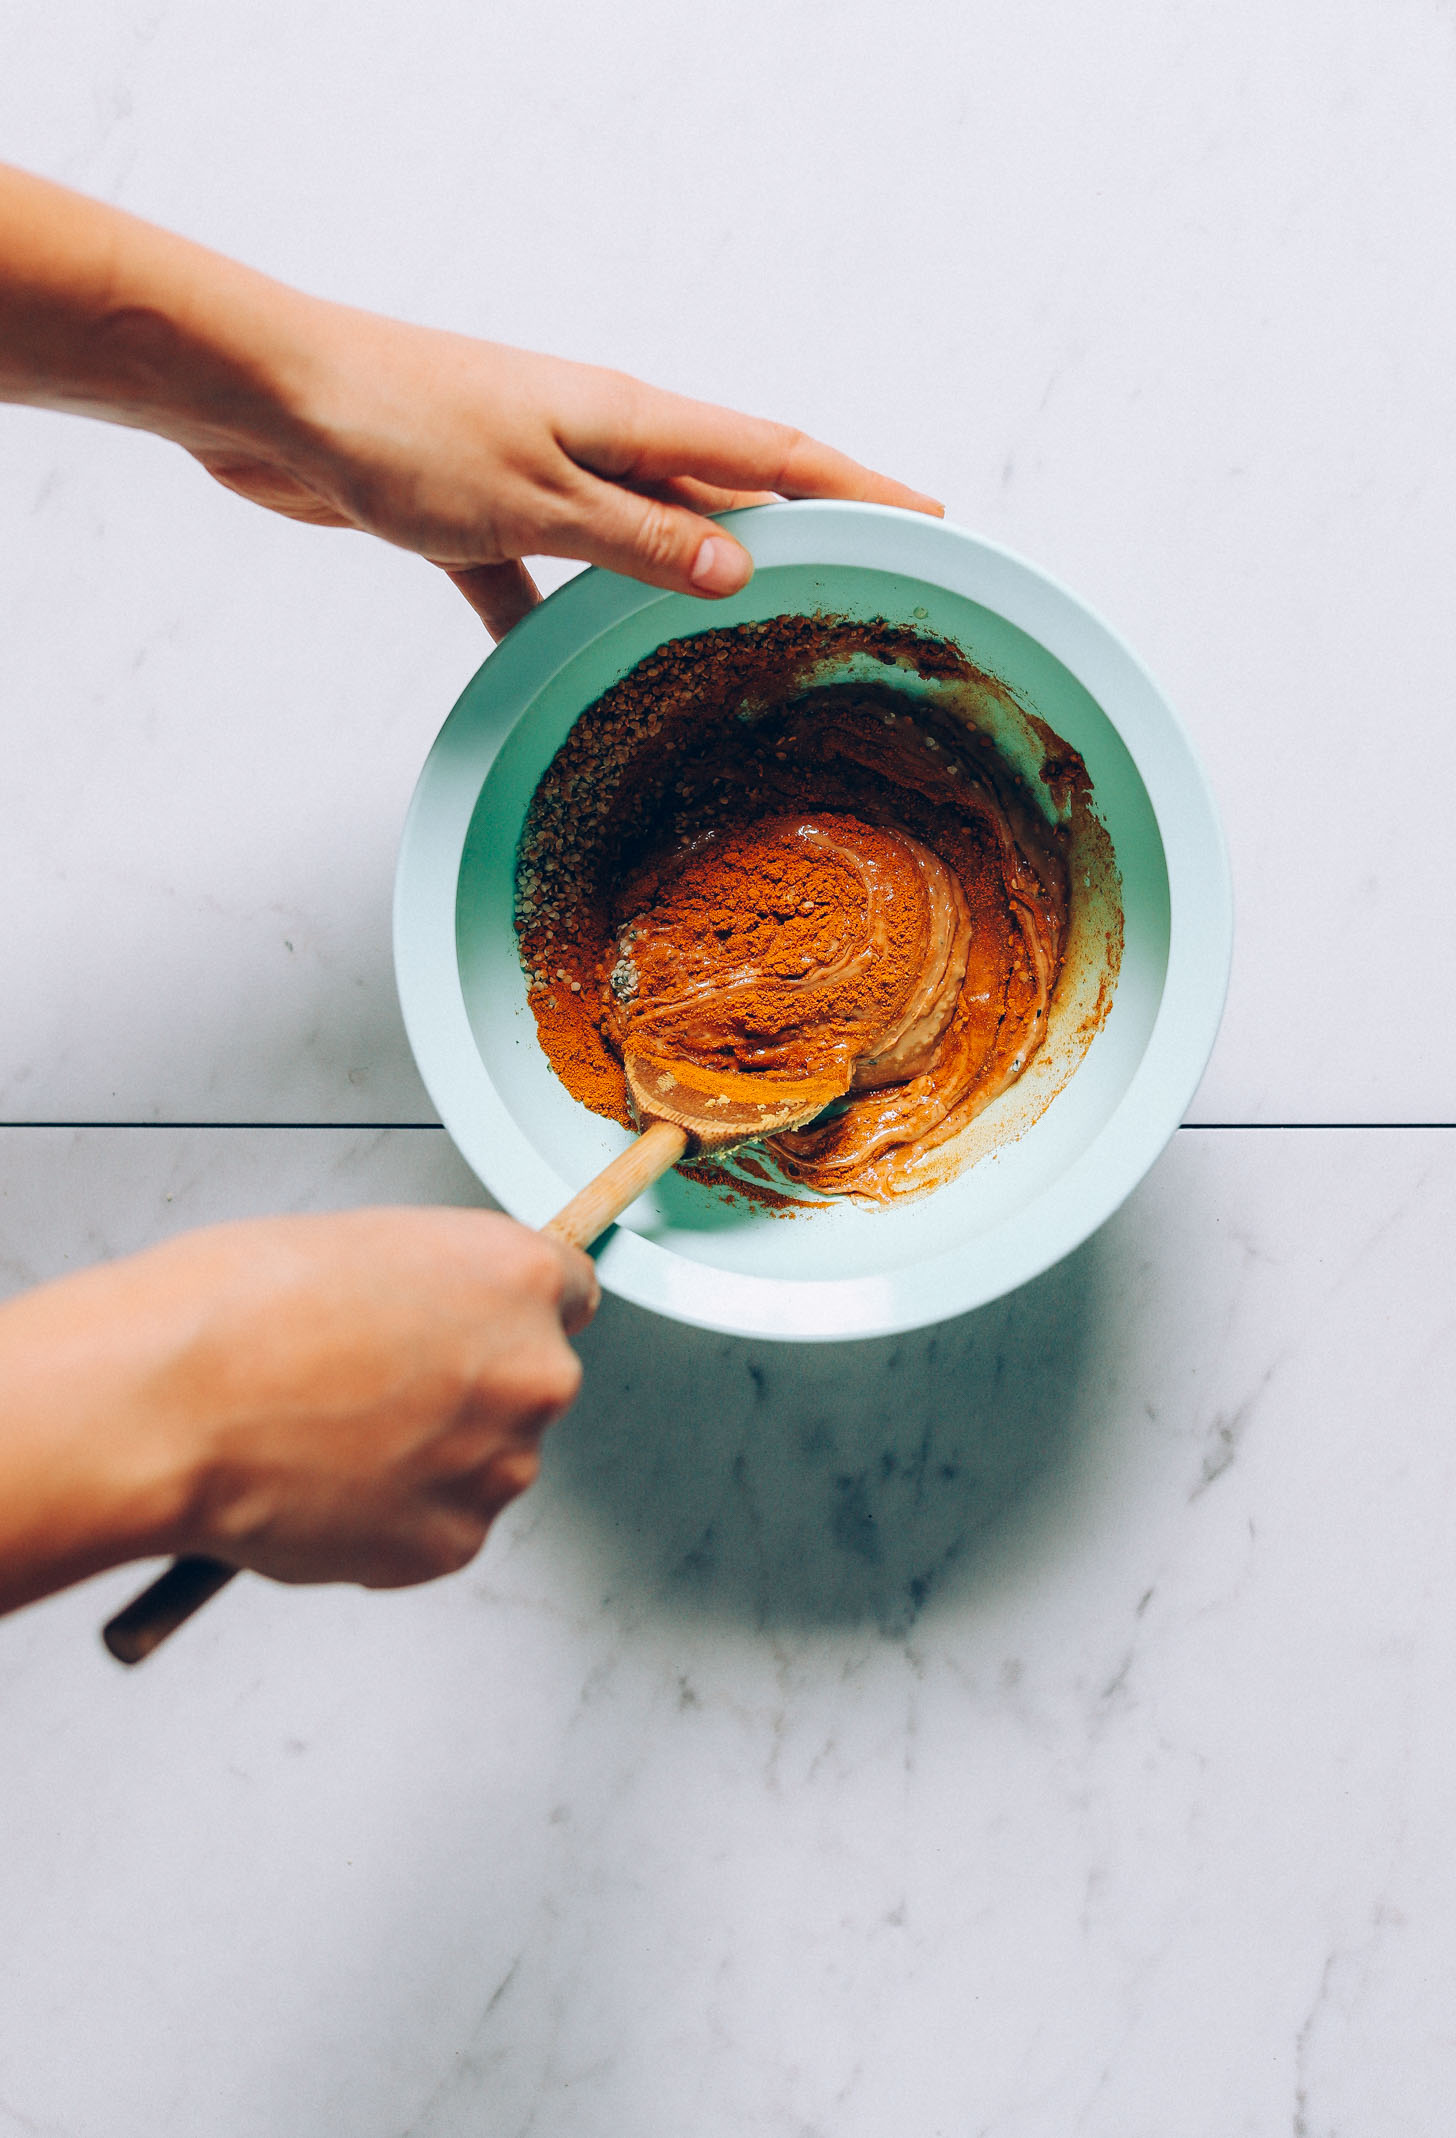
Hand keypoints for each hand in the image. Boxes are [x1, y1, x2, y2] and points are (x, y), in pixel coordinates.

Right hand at [0, 1208, 596, 1611]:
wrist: (171, 1404)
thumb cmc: (238, 1309)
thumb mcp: (365, 1247)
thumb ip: (435, 1288)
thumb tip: (443, 1319)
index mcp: (519, 1275)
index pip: (568, 1294)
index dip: (508, 1313)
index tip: (479, 1330)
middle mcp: (534, 1371)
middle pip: (529, 1384)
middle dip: (468, 1390)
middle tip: (373, 1391)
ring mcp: (499, 1464)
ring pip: (484, 1462)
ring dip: (430, 1459)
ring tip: (328, 1438)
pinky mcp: (455, 1543)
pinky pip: (440, 1528)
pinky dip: (392, 1520)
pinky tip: (323, 1488)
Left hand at [195, 317, 944, 634]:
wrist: (270, 401)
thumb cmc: (403, 428)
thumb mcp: (539, 497)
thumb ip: (639, 539)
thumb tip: (743, 566)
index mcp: (631, 422)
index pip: (775, 455)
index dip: (860, 488)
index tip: (931, 518)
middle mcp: (597, 441)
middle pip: (719, 494)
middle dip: (793, 538)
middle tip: (861, 588)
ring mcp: (538, 474)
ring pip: (634, 541)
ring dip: (681, 586)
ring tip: (740, 641)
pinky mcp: (475, 511)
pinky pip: (536, 578)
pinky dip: (555, 624)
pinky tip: (562, 676)